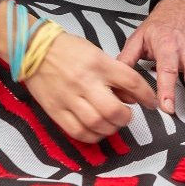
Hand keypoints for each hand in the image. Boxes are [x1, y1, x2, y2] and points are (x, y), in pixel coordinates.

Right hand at [24, 32, 156, 141]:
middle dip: (126, 118)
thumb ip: (115, 75)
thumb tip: (132, 98)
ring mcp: (69, 97)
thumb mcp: (97, 53)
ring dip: (110, 129)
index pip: (131, 82)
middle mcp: (85, 81)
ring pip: (97, 124)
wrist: (33, 49)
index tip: (151, 103)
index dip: (146, 96)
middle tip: (126, 116)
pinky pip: (78, 131)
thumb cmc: (68, 49)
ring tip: (111, 124)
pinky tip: (96, 131)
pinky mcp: (55, 110)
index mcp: (98, 63)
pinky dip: (92, 136)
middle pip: (114, 110)